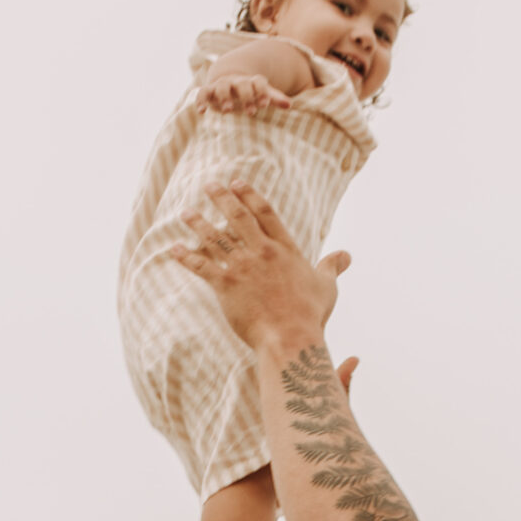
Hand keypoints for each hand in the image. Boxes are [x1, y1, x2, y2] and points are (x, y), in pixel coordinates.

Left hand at [174, 183, 348, 356]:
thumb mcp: (326, 286)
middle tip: (209, 186)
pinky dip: (186, 257)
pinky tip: (173, 249)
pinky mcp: (226, 287)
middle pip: (238, 217)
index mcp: (285, 249)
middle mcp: (261, 252)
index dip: (250, 196)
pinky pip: (201, 267)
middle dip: (222, 198)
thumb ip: (332, 266)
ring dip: (199, 223)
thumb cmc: (309, 314)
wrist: (290, 337)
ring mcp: (242, 268)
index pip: (265, 213)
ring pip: (216, 238)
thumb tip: (346, 255)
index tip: (237, 183)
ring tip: (186, 212)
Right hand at [195, 73, 291, 117]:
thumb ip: (273, 98)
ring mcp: (221, 85)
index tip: (265, 104)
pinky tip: (202, 112)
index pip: (258, 83)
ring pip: (222, 87)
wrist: (227, 79)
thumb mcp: (260, 94)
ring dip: (224, 97)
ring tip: (227, 110)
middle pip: (241, 85)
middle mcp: (236, 81)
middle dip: (246, 96)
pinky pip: (202, 93)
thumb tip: (289, 105)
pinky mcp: (208, 91)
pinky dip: (201, 101)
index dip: (262, 92)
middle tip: (251, 112)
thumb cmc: (247, 92)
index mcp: (250, 82)